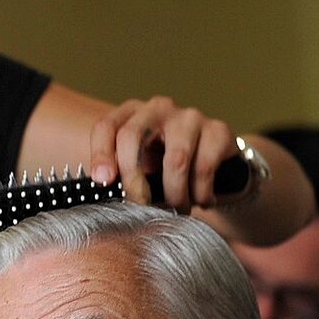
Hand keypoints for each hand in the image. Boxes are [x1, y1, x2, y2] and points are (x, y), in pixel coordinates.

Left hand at [88, 97, 238, 208]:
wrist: (217, 161)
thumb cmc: (167, 165)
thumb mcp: (140, 165)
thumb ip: (120, 173)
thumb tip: (103, 193)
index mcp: (131, 113)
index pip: (107, 126)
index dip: (101, 153)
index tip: (103, 182)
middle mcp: (158, 108)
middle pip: (133, 136)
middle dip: (133, 179)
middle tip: (140, 206)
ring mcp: (190, 116)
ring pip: (175, 160)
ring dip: (174, 195)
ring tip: (177, 210)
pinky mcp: (218, 130)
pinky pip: (204, 168)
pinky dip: (201, 194)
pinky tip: (203, 200)